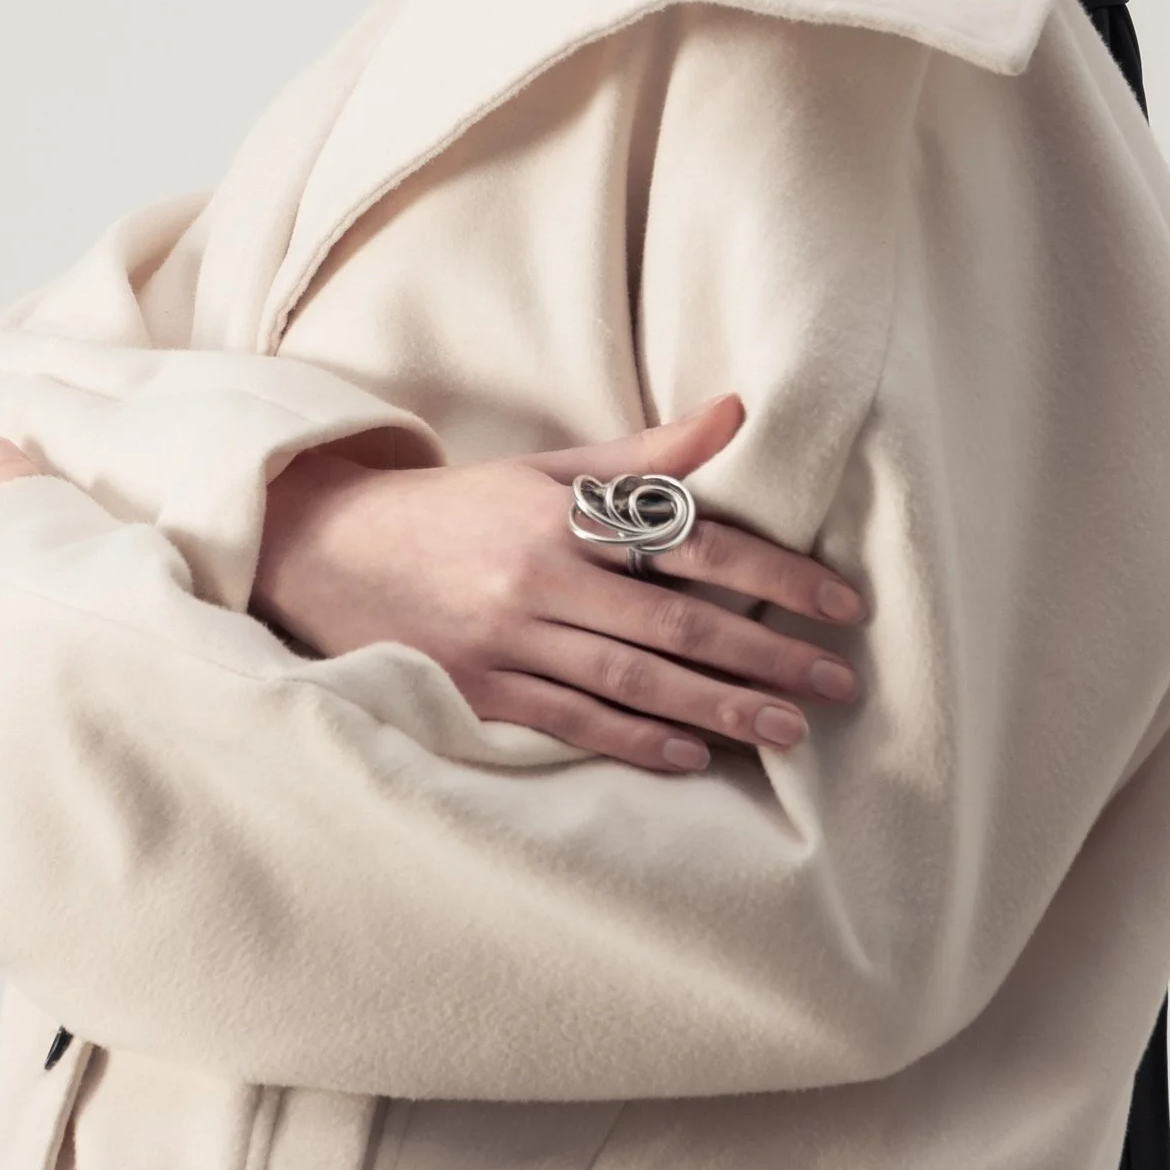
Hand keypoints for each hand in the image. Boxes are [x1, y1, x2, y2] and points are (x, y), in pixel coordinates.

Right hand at [242, 392, 860, 775]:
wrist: (329, 554)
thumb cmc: (456, 511)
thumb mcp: (543, 471)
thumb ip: (645, 457)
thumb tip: (738, 411)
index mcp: (563, 513)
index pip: (694, 543)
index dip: (775, 574)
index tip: (840, 603)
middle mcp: (539, 576)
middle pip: (676, 623)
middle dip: (766, 657)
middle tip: (837, 685)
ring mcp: (506, 639)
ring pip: (633, 681)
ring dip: (717, 709)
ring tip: (787, 733)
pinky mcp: (478, 692)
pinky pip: (571, 722)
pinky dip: (633, 742)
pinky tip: (690, 758)